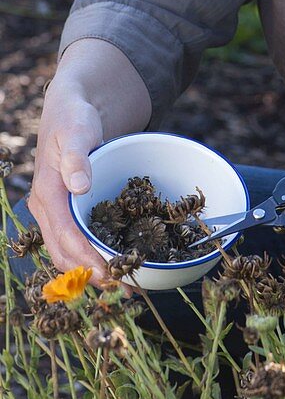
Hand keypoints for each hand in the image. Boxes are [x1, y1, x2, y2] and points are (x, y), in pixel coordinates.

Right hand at [28, 79, 108, 283]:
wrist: (69, 111)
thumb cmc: (75, 119)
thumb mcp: (78, 132)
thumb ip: (77, 158)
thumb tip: (80, 186)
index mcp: (47, 193)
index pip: (64, 236)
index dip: (86, 258)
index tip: (110, 274)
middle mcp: (47, 209)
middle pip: (63, 252)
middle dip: (90, 274)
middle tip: (123, 287)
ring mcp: (55, 212)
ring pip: (67, 253)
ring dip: (91, 272)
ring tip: (123, 285)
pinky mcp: (66, 212)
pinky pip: (74, 242)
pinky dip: (91, 258)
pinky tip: (114, 264)